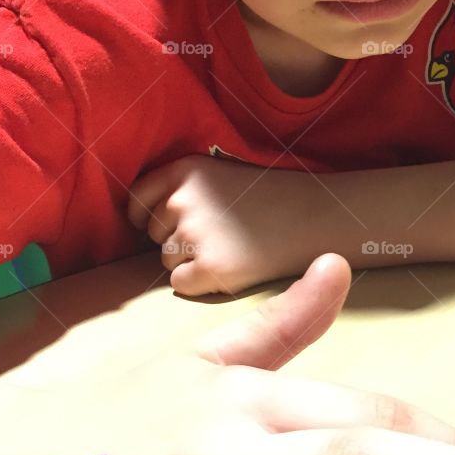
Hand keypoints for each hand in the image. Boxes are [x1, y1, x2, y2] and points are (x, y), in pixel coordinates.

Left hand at [128, 153, 315, 293]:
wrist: (316, 217)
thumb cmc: (271, 198)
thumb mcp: (220, 174)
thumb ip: (183, 189)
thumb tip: (143, 219)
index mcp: (184, 171)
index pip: (138, 199)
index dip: (145, 215)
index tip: (159, 225)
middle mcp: (183, 201)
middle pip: (154, 233)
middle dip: (176, 237)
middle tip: (219, 234)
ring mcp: (195, 235)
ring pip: (167, 259)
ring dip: (189, 261)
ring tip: (229, 248)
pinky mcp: (209, 268)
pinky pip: (181, 283)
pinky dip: (199, 283)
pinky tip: (229, 268)